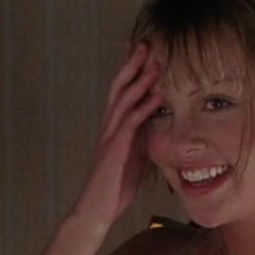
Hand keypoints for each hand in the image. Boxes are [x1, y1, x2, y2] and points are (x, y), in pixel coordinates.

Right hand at [71, 43, 161, 225]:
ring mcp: (110, 136)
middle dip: (131, 65)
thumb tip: (157, 124)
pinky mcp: (115, 149)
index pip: (120, 92)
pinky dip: (144, 108)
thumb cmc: (115, 185)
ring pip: (123, 100)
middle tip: (145, 44)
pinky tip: (156, 97)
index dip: (129, 71)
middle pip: (118, 87)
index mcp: (113, 127)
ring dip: (140, 81)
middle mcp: (108, 127)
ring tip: (155, 63)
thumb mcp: (134, 156)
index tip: (141, 51)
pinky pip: (131, 123)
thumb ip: (142, 137)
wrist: (97, 209)